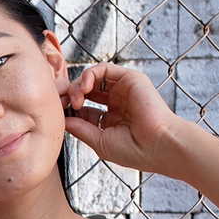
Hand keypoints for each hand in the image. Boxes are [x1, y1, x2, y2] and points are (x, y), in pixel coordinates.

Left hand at [61, 63, 193, 176]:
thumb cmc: (134, 150)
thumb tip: (63, 120)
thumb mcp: (99, 141)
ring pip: (92, 79)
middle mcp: (117, 104)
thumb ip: (80, 129)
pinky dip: (89, 74)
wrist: (159, 146)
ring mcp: (124, 91)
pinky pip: (104, 68)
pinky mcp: (130, 79)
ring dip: (77, 85)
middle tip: (63, 103)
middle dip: (70, 95)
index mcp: (111, 120)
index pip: (84, 109)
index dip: (69, 110)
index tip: (58, 115)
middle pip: (85, 92)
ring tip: (76, 99)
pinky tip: (84, 88)